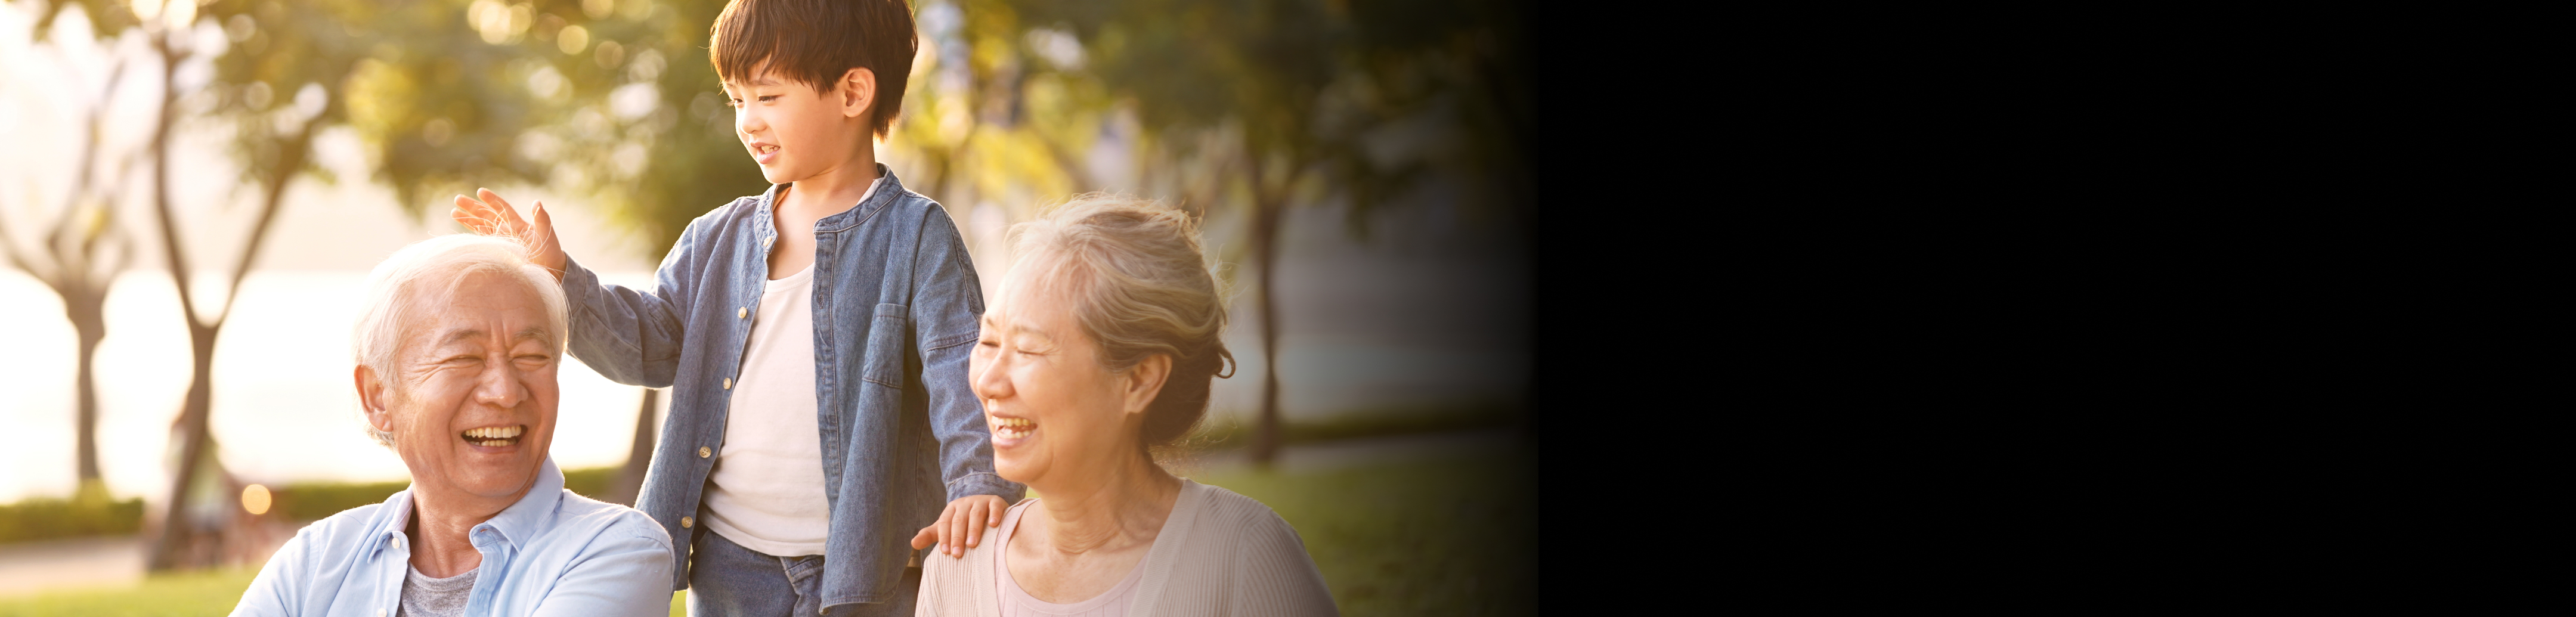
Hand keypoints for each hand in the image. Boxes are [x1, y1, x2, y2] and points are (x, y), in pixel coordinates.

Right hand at [450, 188, 567, 281]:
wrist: (549, 272)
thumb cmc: (550, 253)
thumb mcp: (547, 235)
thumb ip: (542, 219)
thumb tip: (537, 202)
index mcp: (518, 224)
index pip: (502, 208)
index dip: (491, 200)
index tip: (480, 191)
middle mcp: (507, 231)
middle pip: (487, 215)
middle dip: (473, 207)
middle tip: (457, 198)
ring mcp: (501, 241)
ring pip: (481, 227)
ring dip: (468, 220)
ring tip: (453, 212)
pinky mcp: (497, 252)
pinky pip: (482, 241)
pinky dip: (471, 235)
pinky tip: (460, 229)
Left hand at [910, 494, 1007, 557]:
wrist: (985, 506)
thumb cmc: (964, 522)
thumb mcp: (946, 527)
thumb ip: (930, 535)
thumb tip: (913, 544)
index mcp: (951, 510)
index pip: (945, 523)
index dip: (944, 537)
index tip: (945, 552)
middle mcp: (965, 504)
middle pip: (959, 520)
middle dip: (957, 537)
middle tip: (958, 554)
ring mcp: (981, 501)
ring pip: (976, 514)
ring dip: (973, 529)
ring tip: (972, 545)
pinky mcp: (996, 502)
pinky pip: (995, 507)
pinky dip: (994, 515)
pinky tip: (993, 525)